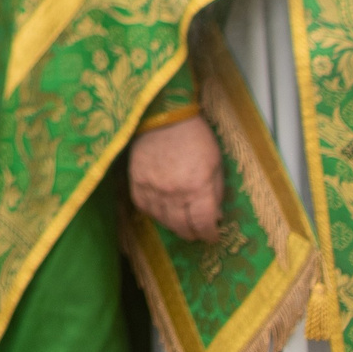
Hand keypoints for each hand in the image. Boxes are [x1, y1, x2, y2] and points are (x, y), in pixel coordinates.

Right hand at [126, 115, 224, 242]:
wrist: (165, 116)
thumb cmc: (196, 138)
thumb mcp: (216, 164)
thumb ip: (216, 192)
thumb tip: (215, 216)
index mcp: (198, 187)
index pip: (204, 223)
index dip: (209, 234)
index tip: (212, 235)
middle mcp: (174, 192)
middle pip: (182, 227)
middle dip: (193, 233)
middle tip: (197, 231)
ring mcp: (153, 188)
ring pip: (163, 221)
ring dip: (174, 225)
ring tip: (180, 222)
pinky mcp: (137, 181)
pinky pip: (144, 207)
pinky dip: (154, 213)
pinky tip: (161, 210)